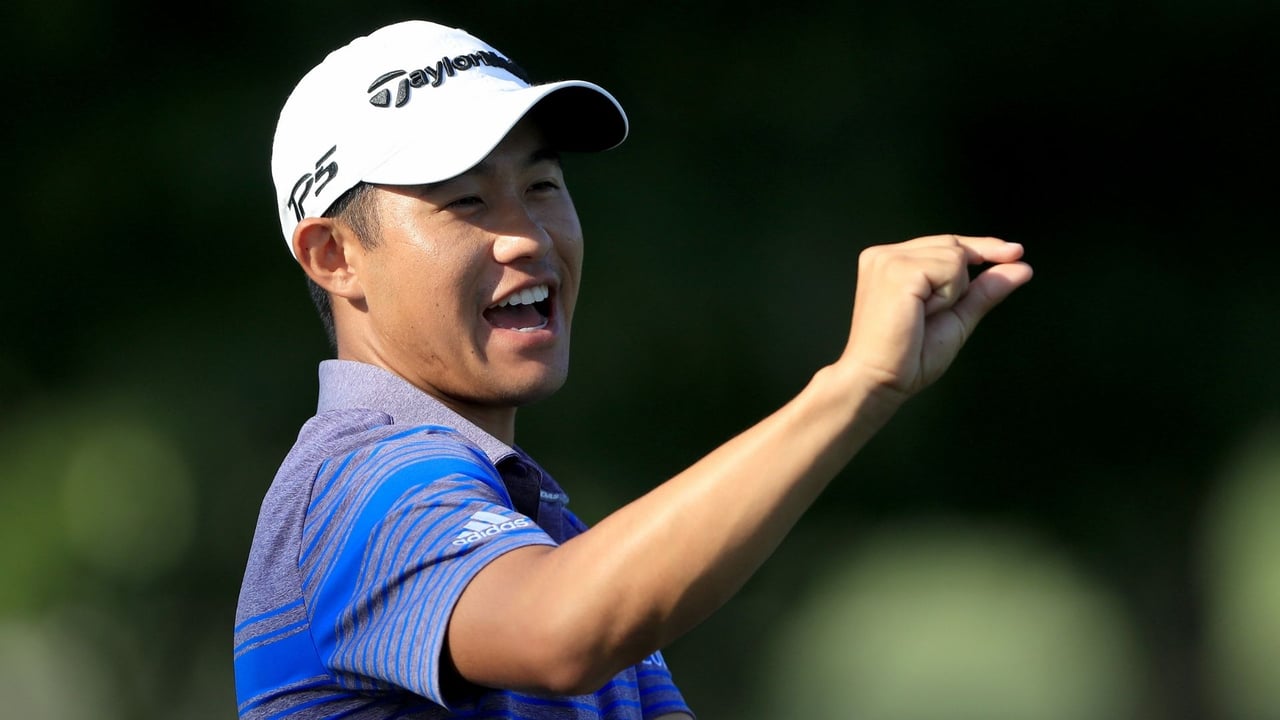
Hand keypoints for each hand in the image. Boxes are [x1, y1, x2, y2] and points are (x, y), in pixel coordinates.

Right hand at [839, 235, 1032, 400]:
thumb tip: (1022, 267)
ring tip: (918, 317)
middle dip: (957, 284)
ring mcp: (888, 258)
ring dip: (950, 293)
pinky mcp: (897, 268)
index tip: (1016, 251)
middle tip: (925, 318)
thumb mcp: (956, 318)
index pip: (947, 243)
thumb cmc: (907, 358)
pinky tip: (919, 313)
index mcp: (891, 263)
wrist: (878, 380)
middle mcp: (885, 254)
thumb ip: (984, 291)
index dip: (983, 247)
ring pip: (955, 255)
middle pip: (954, 246)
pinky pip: (950, 267)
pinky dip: (946, 296)